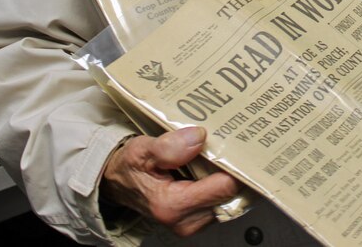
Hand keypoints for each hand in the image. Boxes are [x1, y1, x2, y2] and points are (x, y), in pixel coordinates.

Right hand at [101, 126, 240, 236]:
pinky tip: (221, 163)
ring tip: (232, 150)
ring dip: (234, 176)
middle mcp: (186, 221)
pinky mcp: (197, 218)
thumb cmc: (129, 167)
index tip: (243, 145)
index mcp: (173, 206)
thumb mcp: (141, 150)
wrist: (118, 183)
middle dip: (238, 170)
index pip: (223, 189)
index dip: (237, 166)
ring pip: (231, 199)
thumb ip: (168, 147)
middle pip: (232, 195)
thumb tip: (198, 138)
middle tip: (241, 143)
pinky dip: (225, 182)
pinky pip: (223, 200)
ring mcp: (194, 222)